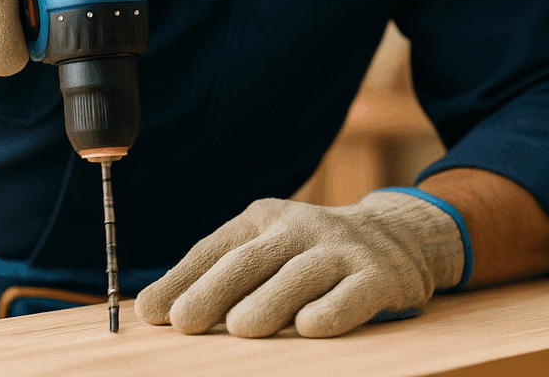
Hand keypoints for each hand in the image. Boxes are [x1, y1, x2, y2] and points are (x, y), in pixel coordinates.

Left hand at [134, 189, 467, 337]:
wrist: (396, 238)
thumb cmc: (310, 254)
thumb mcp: (266, 250)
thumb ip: (218, 274)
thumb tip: (155, 310)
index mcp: (263, 219)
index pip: (215, 249)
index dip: (181, 280)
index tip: (153, 313)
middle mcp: (299, 228)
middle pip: (250, 260)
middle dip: (213, 291)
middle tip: (185, 322)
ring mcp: (339, 250)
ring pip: (299, 275)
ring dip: (268, 301)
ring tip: (240, 328)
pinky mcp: (377, 277)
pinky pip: (352, 294)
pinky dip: (331, 311)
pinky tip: (309, 328)